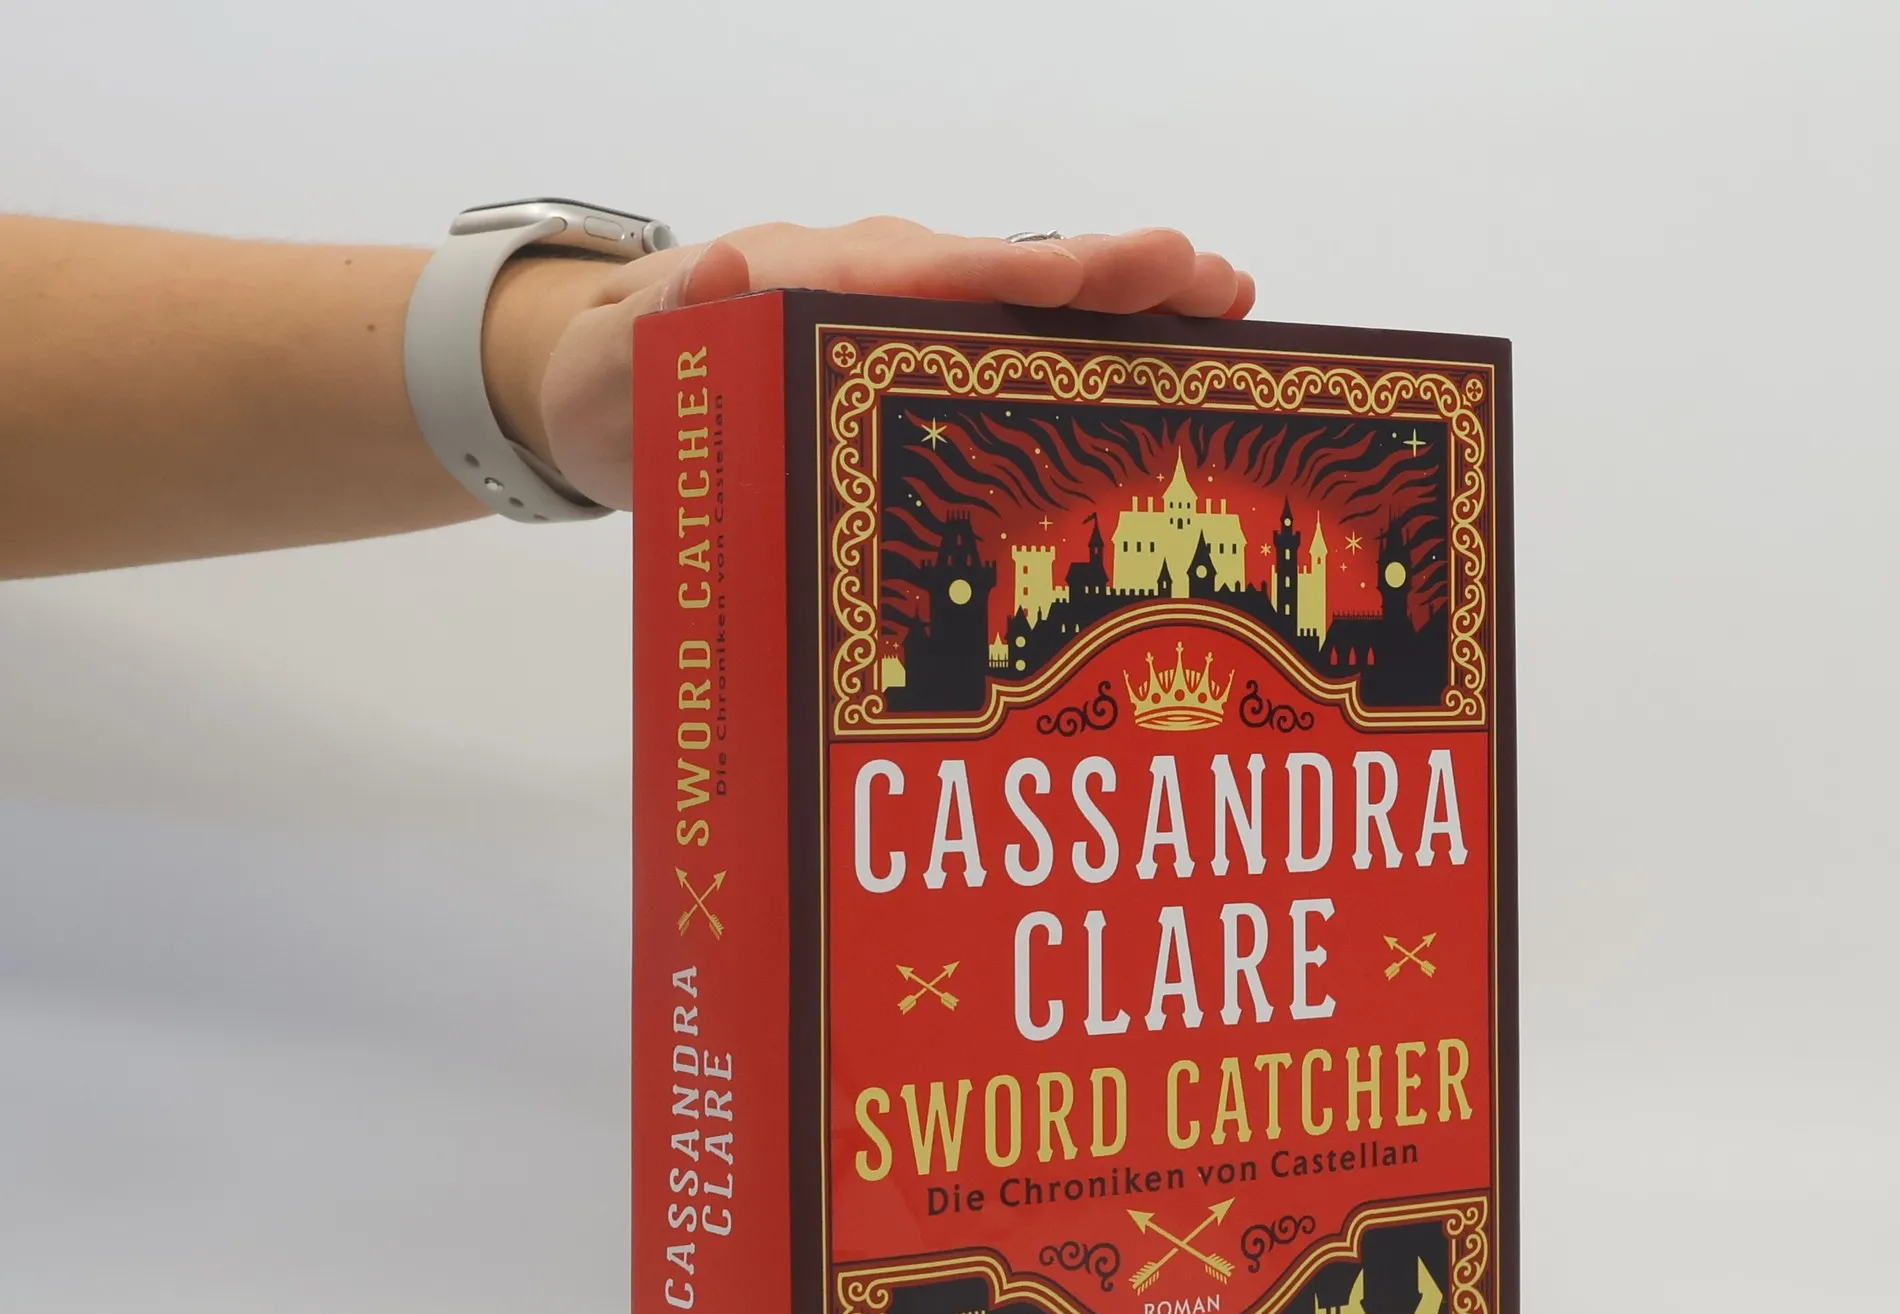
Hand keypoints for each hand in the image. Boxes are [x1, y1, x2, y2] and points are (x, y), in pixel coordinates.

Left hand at [481, 218, 1255, 513]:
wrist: (601, 378)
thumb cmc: (619, 376)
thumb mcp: (623, 358)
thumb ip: (673, 324)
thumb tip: (726, 275)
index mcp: (822, 278)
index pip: (943, 272)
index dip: (1035, 274)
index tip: (1121, 271)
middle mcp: (879, 281)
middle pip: (1011, 274)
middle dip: (1116, 278)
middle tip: (1219, 282)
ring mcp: (900, 314)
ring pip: (1024, 303)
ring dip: (1123, 308)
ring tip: (1221, 308)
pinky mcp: (906, 353)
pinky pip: (1004, 340)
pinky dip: (1082, 343)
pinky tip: (1150, 364)